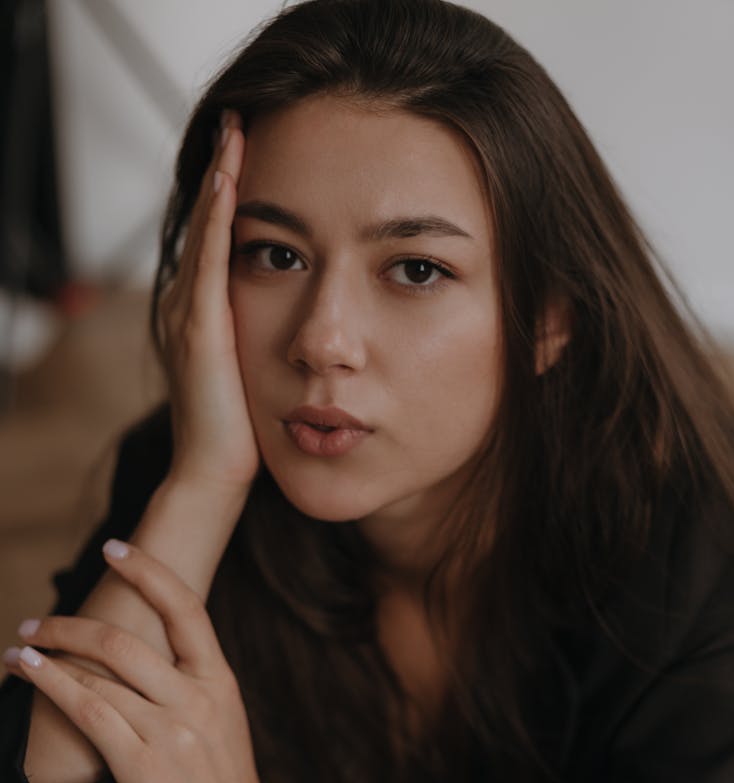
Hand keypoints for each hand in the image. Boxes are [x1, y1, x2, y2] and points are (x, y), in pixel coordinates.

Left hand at [6, 539, 280, 782]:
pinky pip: (87, 710)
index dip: (148, 571)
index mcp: (221, 683)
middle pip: (126, 638)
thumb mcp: (224, 725)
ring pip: (99, 671)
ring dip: (49, 650)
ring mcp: (171, 731)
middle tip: (37, 620)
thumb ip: (193, 689)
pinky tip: (27, 669)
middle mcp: (197, 698)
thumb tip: (149, 659)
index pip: (186, 609)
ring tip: (19, 647)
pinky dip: (50, 682)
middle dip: (71, 622)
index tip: (116, 548)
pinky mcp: (142, 765)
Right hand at [159, 111, 259, 492]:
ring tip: (236, 130)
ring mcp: (186, 314)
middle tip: (241, 119)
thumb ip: (270, 339)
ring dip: (219, 178)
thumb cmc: (245, 432)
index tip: (254, 151)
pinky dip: (217, 218)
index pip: (219, 237)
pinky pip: (209, 260)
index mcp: (202, 313)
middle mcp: (186, 304)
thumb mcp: (259, 373)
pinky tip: (231, 181)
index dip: (232, 193)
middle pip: (206, 221)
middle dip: (223, 169)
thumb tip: (310, 325)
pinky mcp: (198, 330)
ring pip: (204, 230)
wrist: (216, 475)